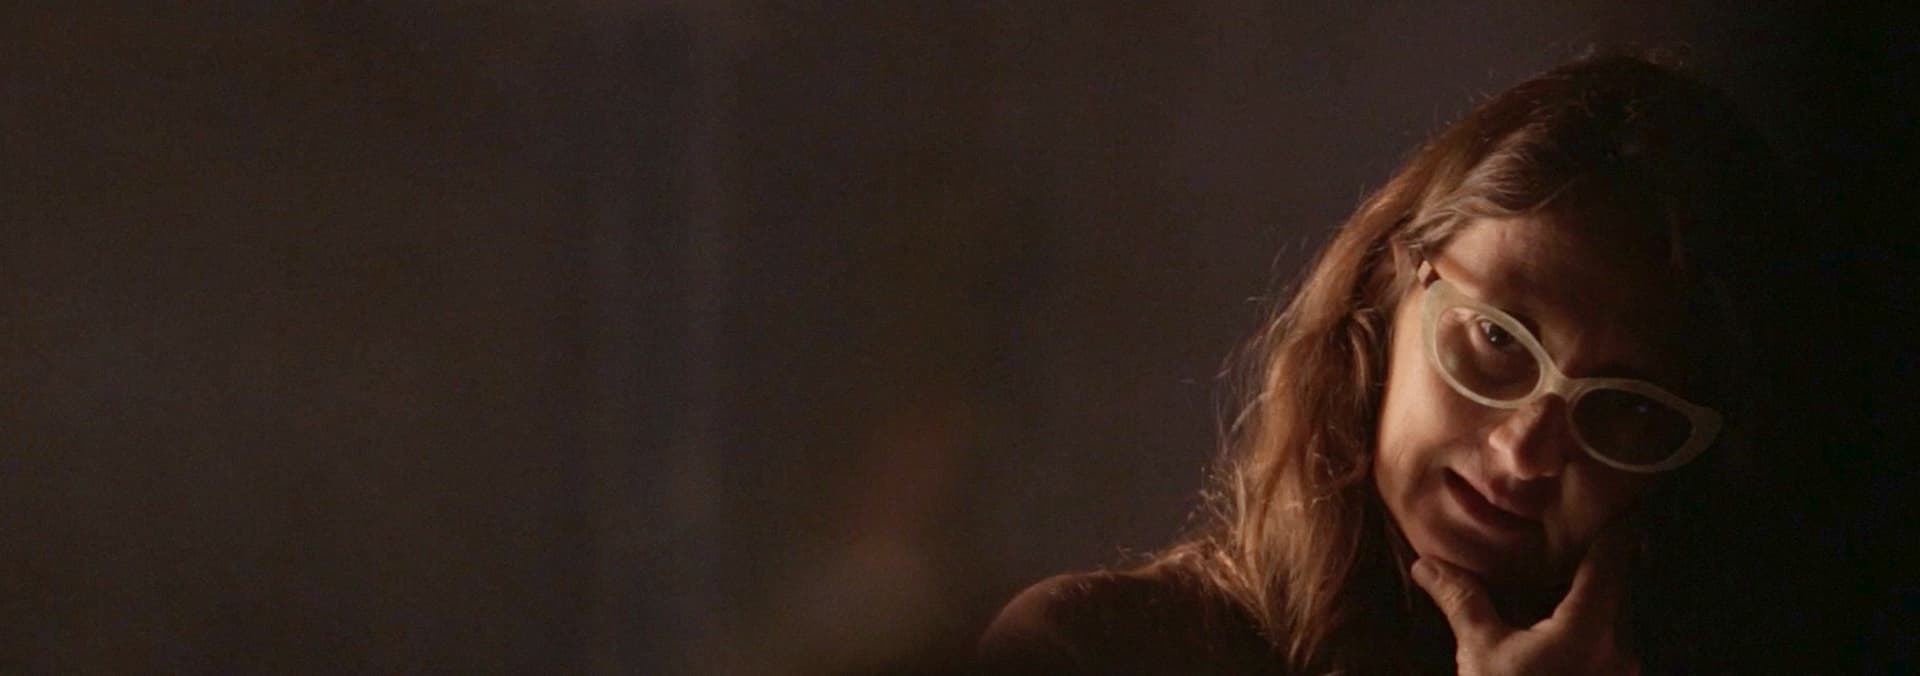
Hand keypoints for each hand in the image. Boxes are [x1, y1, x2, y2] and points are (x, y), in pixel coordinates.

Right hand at [1410, 527, 1639, 675]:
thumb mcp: (1480, 653)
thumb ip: (1462, 601)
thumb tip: (1427, 564)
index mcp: (1590, 626)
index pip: (1614, 557)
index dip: (1617, 523)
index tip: (1617, 496)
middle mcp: (1618, 647)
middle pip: (1620, 586)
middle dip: (1602, 559)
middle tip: (1582, 528)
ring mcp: (1620, 673)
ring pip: (1615, 619)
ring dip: (1594, 597)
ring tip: (1566, 576)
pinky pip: (1606, 646)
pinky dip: (1589, 629)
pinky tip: (1557, 628)